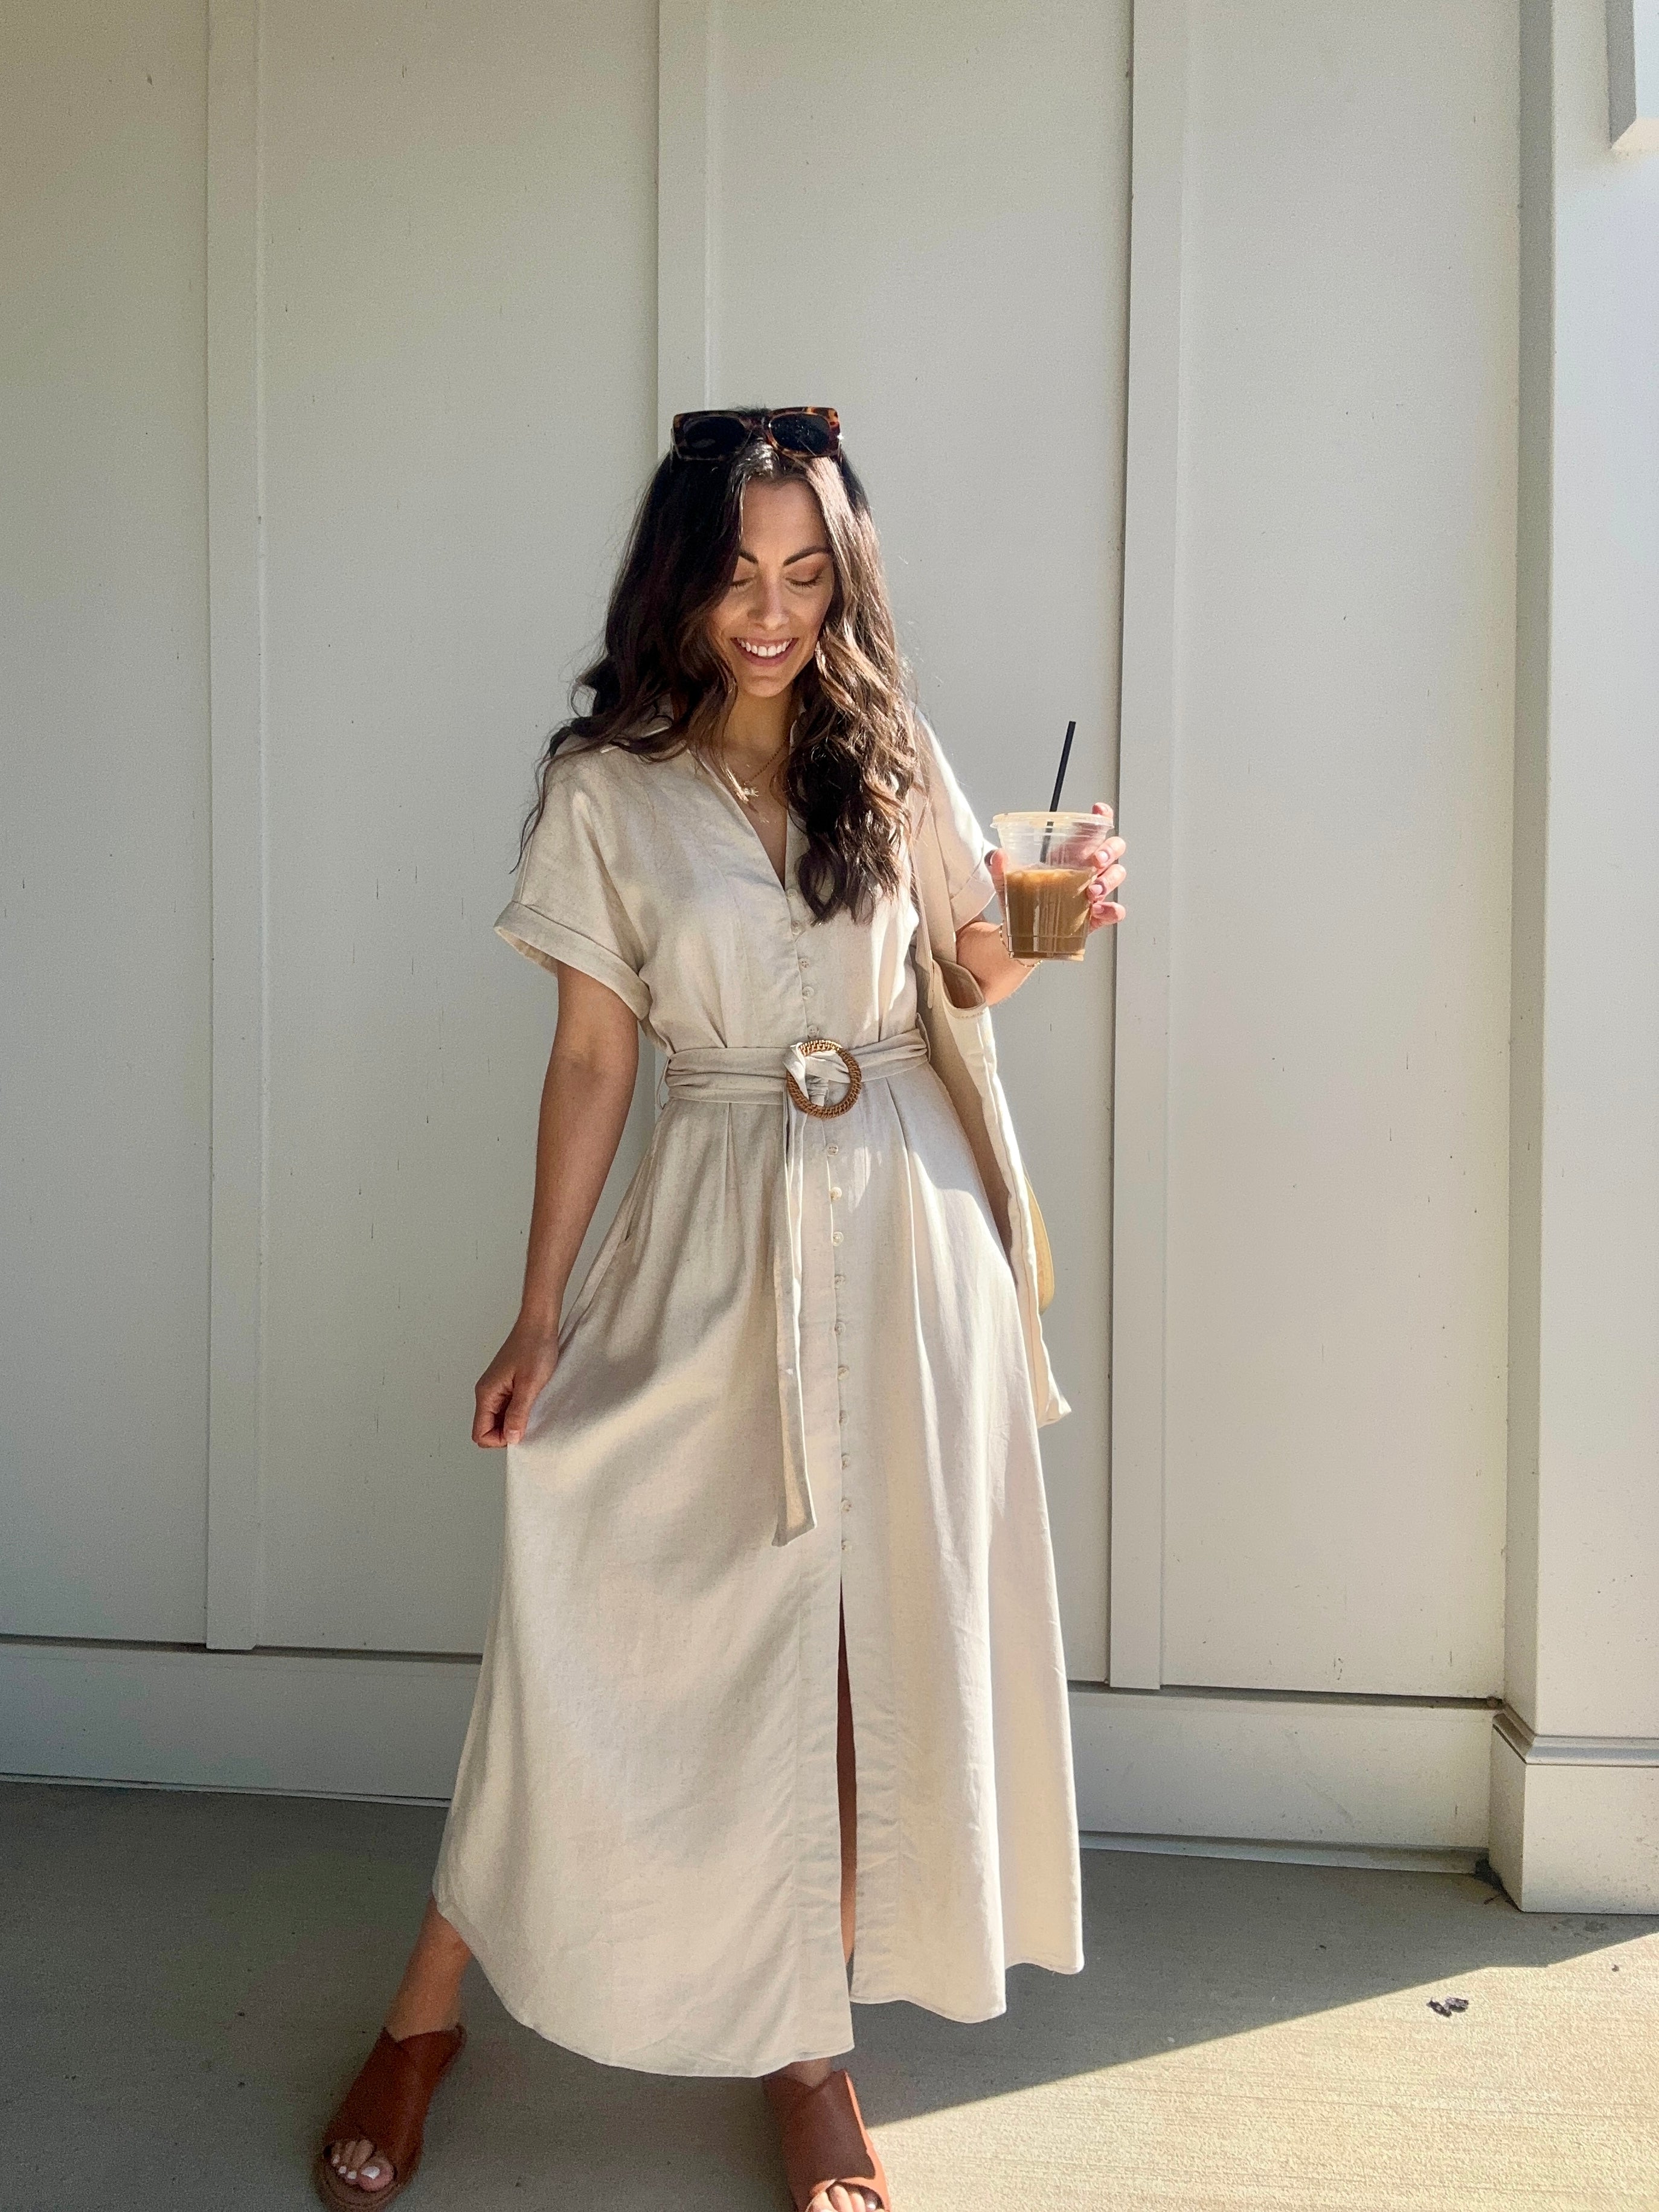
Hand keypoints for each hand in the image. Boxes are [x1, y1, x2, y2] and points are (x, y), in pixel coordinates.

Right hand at [473, 1316, 560, 1447]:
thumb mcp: (529, 1384)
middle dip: (507, 1432)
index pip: (480, 1432)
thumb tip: (511, 1439)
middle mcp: (487, 1392)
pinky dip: (519, 1410)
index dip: (499, 1439)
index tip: (520, 1430)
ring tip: (533, 1410)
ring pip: (499, 1418)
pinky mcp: (506, 1384)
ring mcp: (496, 1388)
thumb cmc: (535, 1348)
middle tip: (529, 1421)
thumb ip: (518, 1413)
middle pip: (488, 1428)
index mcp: (486, 1393)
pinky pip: (507, 1407)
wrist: (539, 1324)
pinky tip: (533, 1403)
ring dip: (514, 1421)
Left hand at [985, 801, 1127, 940]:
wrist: (1026, 935)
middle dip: (1109, 850)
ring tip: (1090, 892)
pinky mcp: (1097, 915)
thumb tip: (998, 855)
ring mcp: (1095, 891)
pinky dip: (1111, 910)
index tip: (1098, 811)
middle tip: (1096, 861)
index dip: (1101, 817)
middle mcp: (1088, 870)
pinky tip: (1097, 911)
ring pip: (1117, 875)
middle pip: (1114, 848)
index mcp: (1071, 855)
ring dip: (1108, 881)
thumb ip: (1001, 869)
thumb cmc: (1025, 902)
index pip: (1093, 829)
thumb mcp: (1009, 883)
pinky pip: (1115, 910)